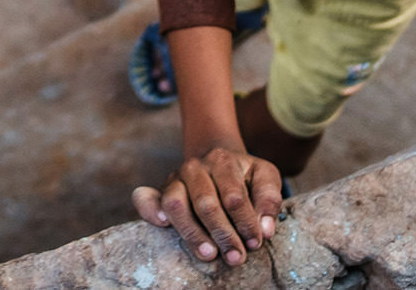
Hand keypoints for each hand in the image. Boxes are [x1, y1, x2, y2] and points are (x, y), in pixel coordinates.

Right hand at [131, 143, 282, 264]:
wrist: (217, 159)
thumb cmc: (243, 175)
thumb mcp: (264, 176)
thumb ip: (269, 199)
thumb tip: (265, 230)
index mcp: (223, 160)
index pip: (234, 196)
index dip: (246, 223)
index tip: (255, 243)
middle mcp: (195, 167)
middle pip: (206, 204)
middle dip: (223, 234)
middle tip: (236, 257)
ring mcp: (175, 178)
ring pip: (176, 204)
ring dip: (192, 233)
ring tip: (209, 254)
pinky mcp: (161, 190)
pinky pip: (146, 199)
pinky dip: (150, 210)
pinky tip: (162, 225)